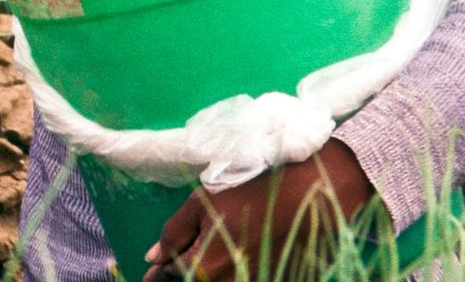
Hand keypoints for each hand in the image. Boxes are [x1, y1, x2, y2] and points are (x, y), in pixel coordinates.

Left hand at [143, 140, 373, 281]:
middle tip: (175, 265)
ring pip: (222, 281)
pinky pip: (248, 277)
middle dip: (184, 273)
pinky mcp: (279, 280)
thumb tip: (153, 258)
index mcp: (205, 269)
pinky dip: (235, 271)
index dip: (162, 271)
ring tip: (217, 249)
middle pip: (197, 281)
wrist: (313, 192)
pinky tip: (239, 252)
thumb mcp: (202, 203)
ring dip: (210, 272)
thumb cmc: (252, 191)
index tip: (151, 273)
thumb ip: (173, 233)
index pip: (173, 275)